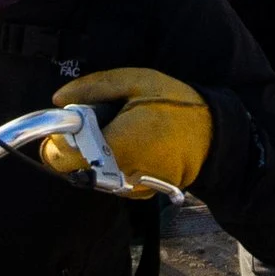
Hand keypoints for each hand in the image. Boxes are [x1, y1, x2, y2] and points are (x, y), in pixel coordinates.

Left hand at [41, 67, 213, 190]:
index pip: (59, 157)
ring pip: (92, 174)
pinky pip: (112, 180)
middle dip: (78, 145)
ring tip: (123, 131)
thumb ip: (92, 89)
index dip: (58, 139)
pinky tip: (134, 145)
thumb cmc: (177, 105)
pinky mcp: (139, 193)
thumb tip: (59, 99)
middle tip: (100, 123)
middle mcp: (118, 174)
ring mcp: (129, 188)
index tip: (72, 122)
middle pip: (74, 167)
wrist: (216, 135)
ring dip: (95, 154)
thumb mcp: (135, 82)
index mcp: (114, 146)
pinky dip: (114, 164)